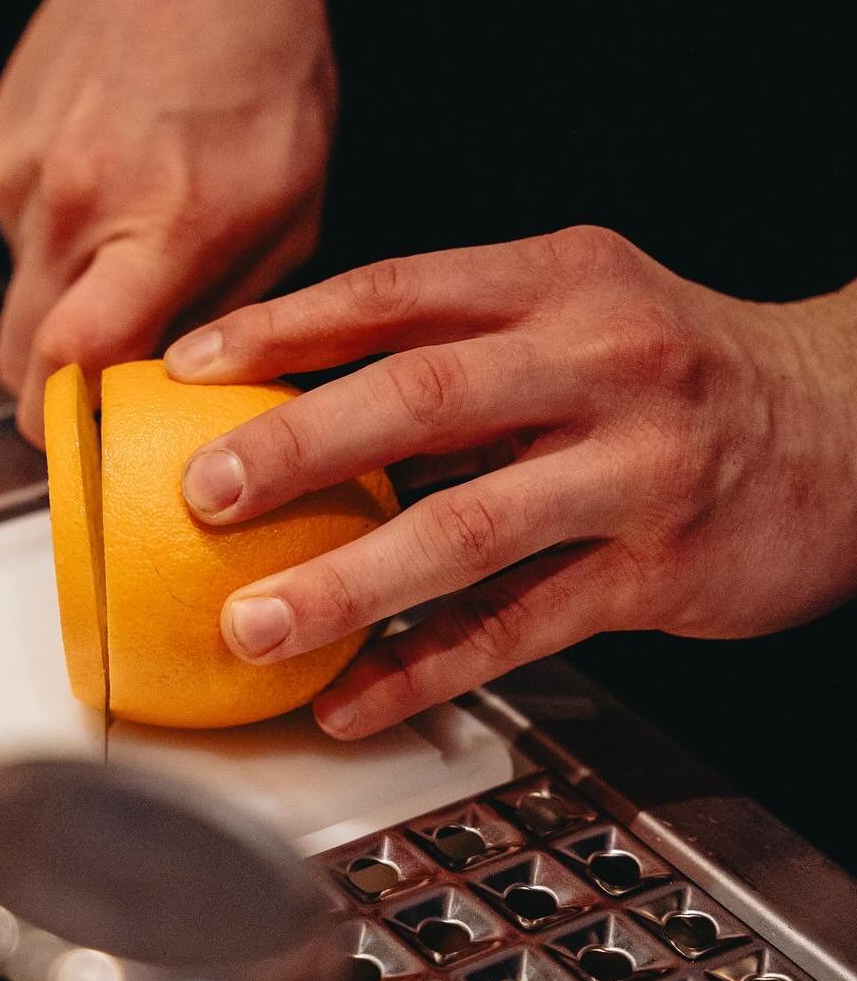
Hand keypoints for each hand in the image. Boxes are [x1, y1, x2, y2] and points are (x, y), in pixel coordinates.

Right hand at [0, 0, 334, 442]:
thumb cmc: (257, 52)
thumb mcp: (295, 201)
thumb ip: (238, 311)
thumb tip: (187, 394)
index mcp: (162, 221)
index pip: (74, 368)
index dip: (75, 432)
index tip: (100, 456)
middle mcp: (74, 204)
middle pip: (22, 366)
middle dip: (58, 400)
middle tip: (109, 396)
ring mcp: (20, 178)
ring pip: (14, 309)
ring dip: (60, 322)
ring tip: (119, 275)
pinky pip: (13, 244)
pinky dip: (54, 253)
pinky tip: (101, 205)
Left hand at [163, 226, 856, 736]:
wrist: (853, 427)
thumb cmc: (677, 374)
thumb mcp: (577, 315)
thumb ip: (454, 347)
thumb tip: (292, 400)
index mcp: (556, 281)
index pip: (393, 290)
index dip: (281, 328)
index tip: (189, 367)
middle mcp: (597, 360)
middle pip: (420, 397)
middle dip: (298, 447)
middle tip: (202, 494)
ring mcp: (633, 467)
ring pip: (467, 529)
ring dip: (348, 583)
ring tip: (255, 626)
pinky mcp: (660, 569)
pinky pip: (521, 627)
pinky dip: (427, 668)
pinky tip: (353, 698)